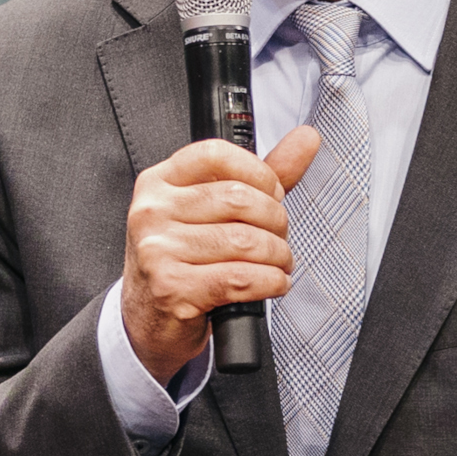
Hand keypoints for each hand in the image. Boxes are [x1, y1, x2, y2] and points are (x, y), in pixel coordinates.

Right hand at [120, 130, 321, 378]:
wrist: (149, 318)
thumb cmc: (184, 259)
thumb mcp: (212, 211)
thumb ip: (260, 175)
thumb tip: (307, 138)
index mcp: (158, 182)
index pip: (216, 154)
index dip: (258, 173)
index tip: (273, 193)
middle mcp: (151, 211)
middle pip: (238, 199)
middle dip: (276, 222)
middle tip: (279, 238)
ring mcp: (157, 250)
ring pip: (245, 241)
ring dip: (278, 256)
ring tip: (279, 264)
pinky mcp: (171, 288)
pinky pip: (240, 278)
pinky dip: (270, 282)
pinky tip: (273, 283)